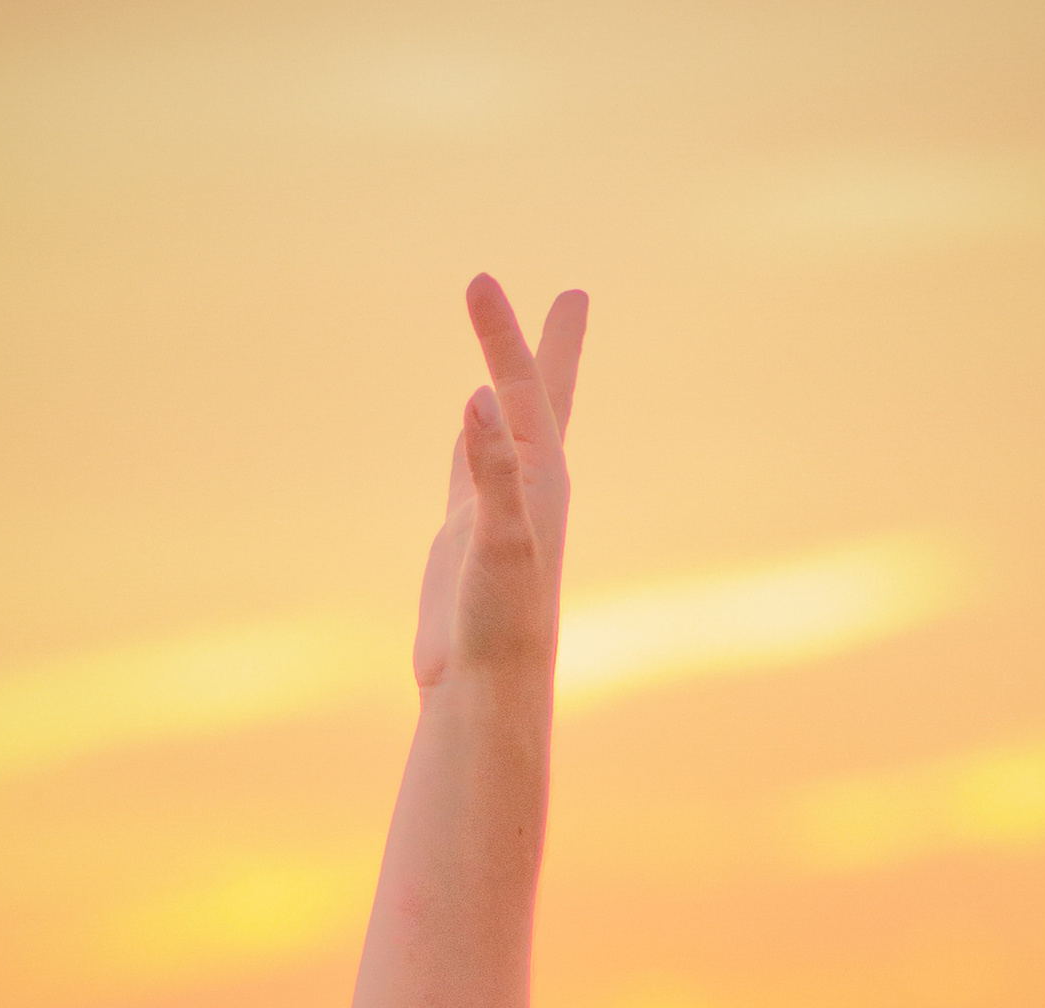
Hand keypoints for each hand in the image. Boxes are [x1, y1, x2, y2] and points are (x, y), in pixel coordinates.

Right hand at [412, 271, 585, 693]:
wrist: (489, 689)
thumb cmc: (501, 622)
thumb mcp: (498, 539)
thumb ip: (489, 469)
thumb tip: (475, 399)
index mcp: (541, 480)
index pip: (522, 389)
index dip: (501, 335)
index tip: (478, 280)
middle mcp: (528, 488)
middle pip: (540, 400)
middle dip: (544, 346)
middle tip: (575, 296)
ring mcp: (498, 510)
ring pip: (507, 430)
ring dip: (511, 387)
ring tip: (517, 353)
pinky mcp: (470, 536)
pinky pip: (473, 466)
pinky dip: (471, 436)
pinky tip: (469, 426)